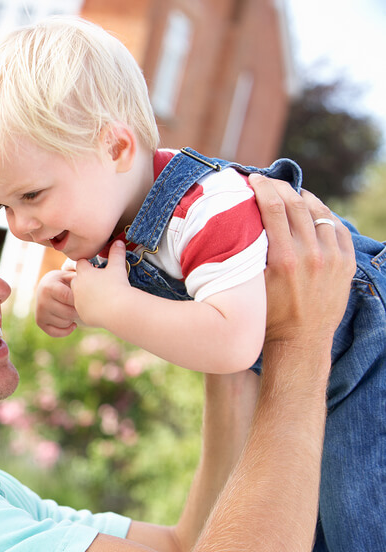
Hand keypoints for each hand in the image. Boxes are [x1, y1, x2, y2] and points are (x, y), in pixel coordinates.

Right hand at [35, 269, 79, 336]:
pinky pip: (56, 333)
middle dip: (77, 310)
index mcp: (49, 287)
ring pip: (64, 323)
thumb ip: (80, 277)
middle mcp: (41, 300)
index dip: (78, 300)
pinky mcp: (39, 322)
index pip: (68, 298)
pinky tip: (72, 324)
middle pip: (68, 313)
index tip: (83, 297)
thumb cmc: (63, 282)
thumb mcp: (69, 276)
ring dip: (72, 319)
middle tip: (79, 305)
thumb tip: (91, 276)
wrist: (46, 287)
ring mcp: (39, 312)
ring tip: (72, 310)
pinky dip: (66, 330)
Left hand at [69, 240, 130, 327]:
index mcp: (84, 273)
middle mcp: (77, 286)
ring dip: (86, 294)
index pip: (80, 263)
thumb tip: (119, 242)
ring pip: (78, 295)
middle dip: (85, 280)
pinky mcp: (82, 314)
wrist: (118, 309)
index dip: (88, 264)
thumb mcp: (118, 266)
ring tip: (99, 295)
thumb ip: (116, 253)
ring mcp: (78, 301)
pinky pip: (83, 309)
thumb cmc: (117, 285)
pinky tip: (100, 307)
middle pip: (77, 279)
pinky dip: (90, 308)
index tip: (95, 267)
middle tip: (97, 282)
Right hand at [249, 174, 354, 347]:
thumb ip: (247, 255)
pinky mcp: (346, 265)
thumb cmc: (267, 315)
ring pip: (320, 213)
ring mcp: (333, 258)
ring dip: (304, 198)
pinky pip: (339, 228)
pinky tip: (313, 213)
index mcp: (284, 258)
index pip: (274, 208)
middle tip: (269, 181)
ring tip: (292, 193)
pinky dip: (324, 216)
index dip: (262, 188)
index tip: (253, 179)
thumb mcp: (251, 285)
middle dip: (281, 187)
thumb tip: (237, 222)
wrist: (300, 341)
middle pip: (297, 204)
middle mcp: (311, 255)